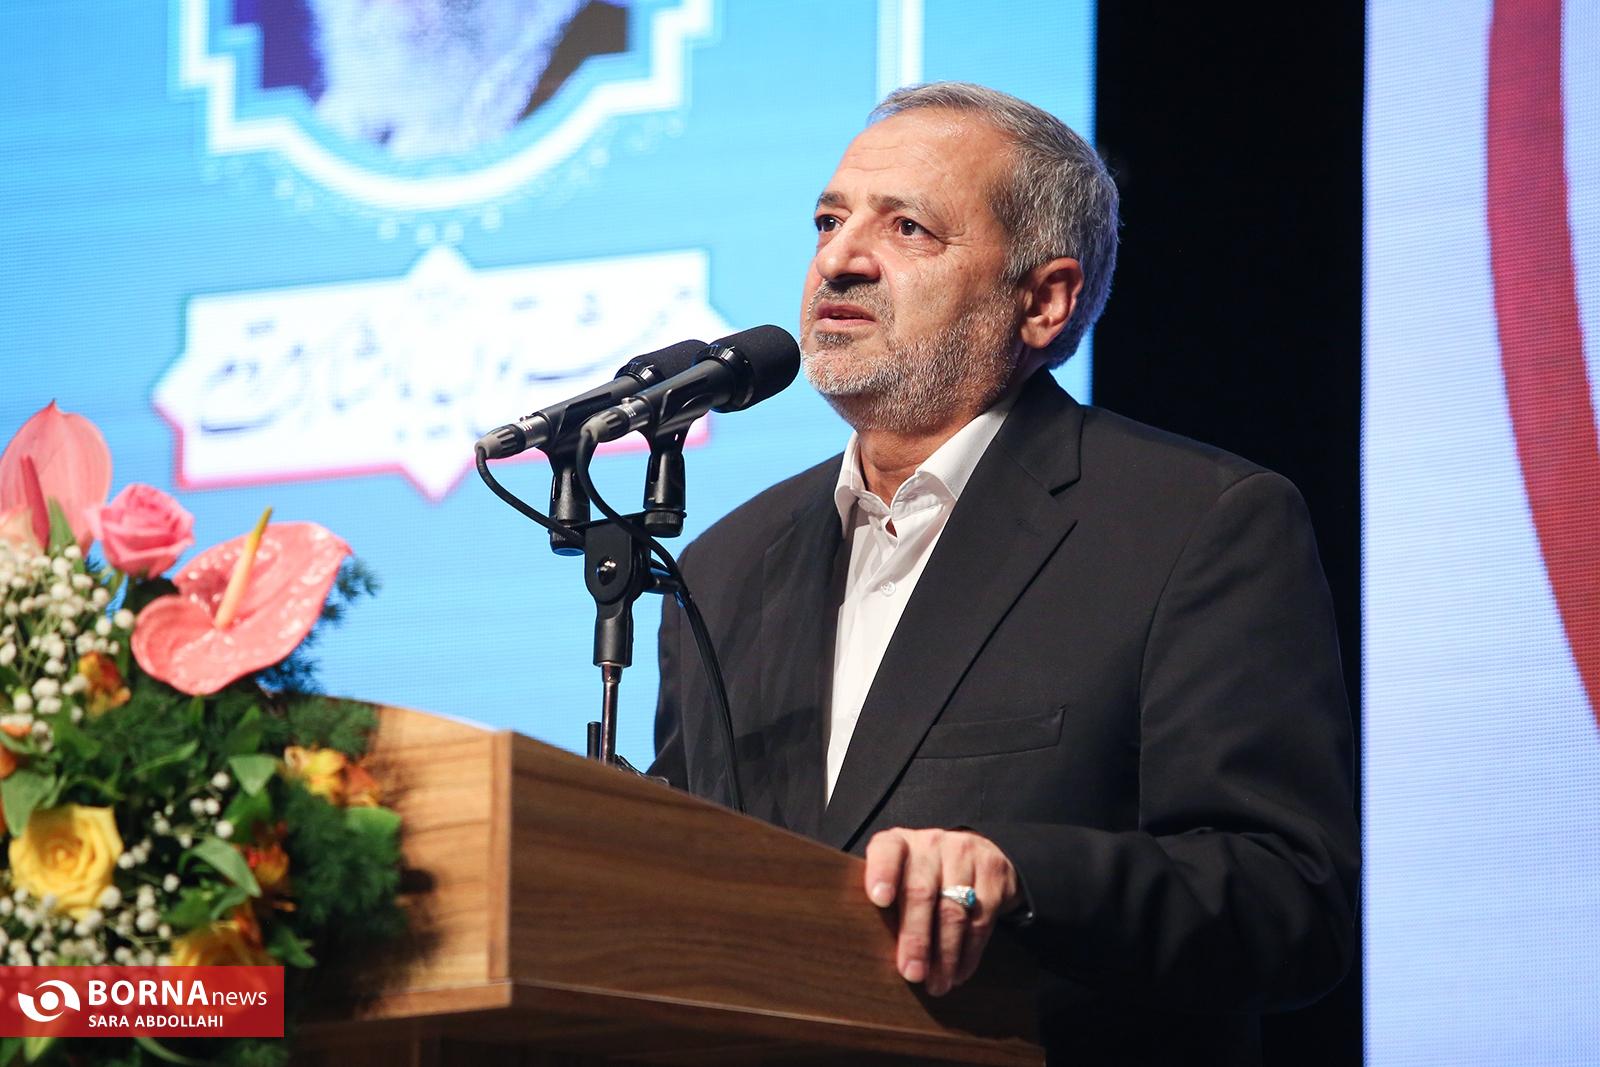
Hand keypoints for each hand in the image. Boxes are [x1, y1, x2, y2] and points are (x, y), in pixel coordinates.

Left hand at [864, 827, 1021, 996]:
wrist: (975, 853)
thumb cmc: (922, 875)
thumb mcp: (899, 877)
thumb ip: (886, 903)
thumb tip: (871, 953)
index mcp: (899, 843)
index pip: (887, 851)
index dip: (882, 873)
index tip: (879, 899)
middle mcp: (931, 844)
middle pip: (920, 893)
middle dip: (916, 939)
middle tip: (912, 973)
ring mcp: (964, 854)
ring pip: (953, 911)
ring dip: (945, 955)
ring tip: (937, 983)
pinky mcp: (993, 872)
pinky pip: (980, 920)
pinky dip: (969, 953)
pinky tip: (958, 972)